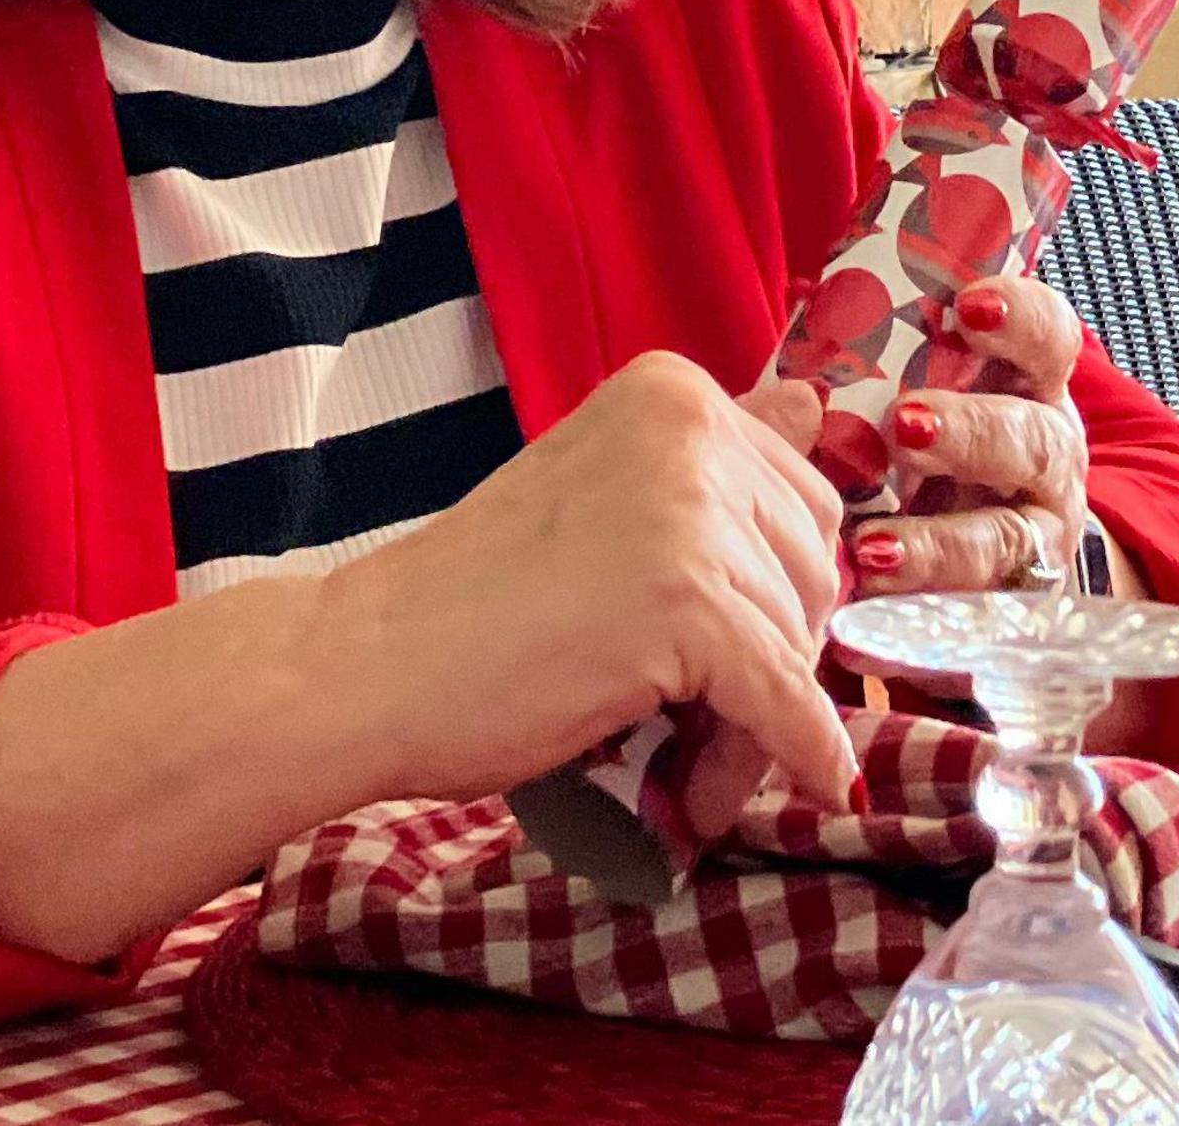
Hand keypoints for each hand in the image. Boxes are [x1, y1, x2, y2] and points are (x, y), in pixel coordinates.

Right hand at [315, 349, 857, 827]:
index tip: (718, 653)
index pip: (801, 502)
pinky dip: (798, 754)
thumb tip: (816, 405)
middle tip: (699, 726)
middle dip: (774, 659)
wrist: (362, 665)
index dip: (772, 595)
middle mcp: (692, 429)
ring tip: (682, 767)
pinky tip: (809, 788)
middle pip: (811, 570)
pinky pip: (786, 701)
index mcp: (674, 391)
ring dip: (756, 723)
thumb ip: (707, 460)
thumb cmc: (471, 601)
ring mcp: (692, 513)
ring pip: (798, 644)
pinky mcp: (690, 605)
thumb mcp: (607, 496)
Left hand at [849, 275, 1091, 595]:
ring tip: (873, 544)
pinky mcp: (1014, 608)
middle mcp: (1048, 460)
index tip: (968, 308)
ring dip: (942, 540)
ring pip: (1011, 539)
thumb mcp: (897, 407)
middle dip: (972, 431)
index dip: (1020, 319)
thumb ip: (849, 392)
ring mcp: (1039, 538)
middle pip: (1033, 440)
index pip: (1049, 339)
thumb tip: (789, 396)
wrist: (972, 560)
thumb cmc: (919, 457)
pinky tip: (872, 604)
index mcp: (1027, 390)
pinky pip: (981, 615)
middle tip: (905, 424)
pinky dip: (926, 610)